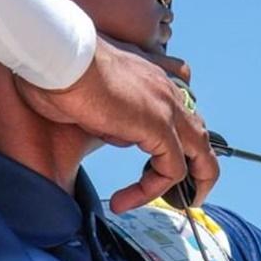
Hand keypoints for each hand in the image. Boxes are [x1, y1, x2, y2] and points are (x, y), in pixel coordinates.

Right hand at [13, 36, 218, 212]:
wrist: (59, 56)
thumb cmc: (61, 71)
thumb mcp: (92, 99)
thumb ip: (111, 116)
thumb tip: (113, 133)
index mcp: (152, 81)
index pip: (180, 116)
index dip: (175, 146)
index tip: (152, 167)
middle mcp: (166, 92)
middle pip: (201, 136)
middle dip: (199, 169)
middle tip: (186, 194)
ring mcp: (166, 109)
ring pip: (199, 155)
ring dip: (186, 184)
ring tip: (172, 204)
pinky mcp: (159, 126)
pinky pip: (172, 170)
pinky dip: (153, 190)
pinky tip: (124, 200)